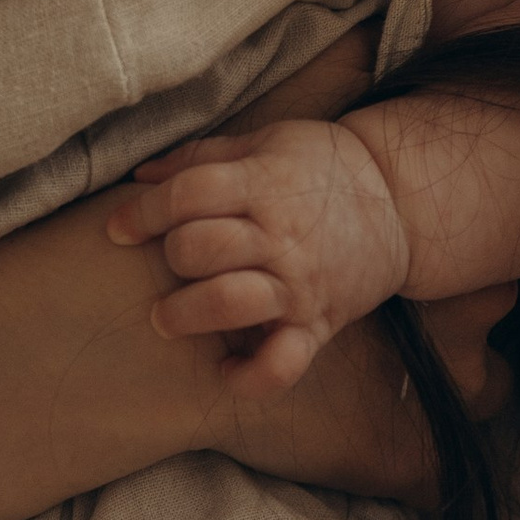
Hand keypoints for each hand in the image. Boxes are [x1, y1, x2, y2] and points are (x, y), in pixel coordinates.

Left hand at [107, 122, 412, 393]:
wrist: (400, 203)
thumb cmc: (322, 168)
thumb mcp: (265, 142)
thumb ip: (201, 157)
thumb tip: (139, 176)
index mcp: (263, 183)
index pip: (187, 196)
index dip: (142, 212)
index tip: (119, 229)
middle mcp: (280, 236)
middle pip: (199, 248)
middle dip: (169, 256)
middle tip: (170, 263)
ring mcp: (299, 284)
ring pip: (229, 303)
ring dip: (187, 314)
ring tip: (168, 318)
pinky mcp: (318, 324)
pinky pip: (282, 365)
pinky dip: (250, 377)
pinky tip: (226, 370)